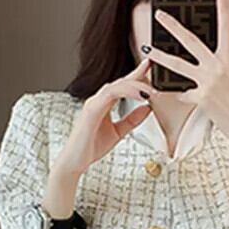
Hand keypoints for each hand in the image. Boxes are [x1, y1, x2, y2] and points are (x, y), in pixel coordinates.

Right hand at [51, 57, 155, 178]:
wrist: (76, 160)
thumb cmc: (92, 146)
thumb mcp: (119, 132)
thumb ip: (132, 120)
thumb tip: (148, 109)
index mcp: (104, 103)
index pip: (122, 86)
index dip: (136, 75)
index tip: (149, 67)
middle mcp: (98, 100)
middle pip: (120, 81)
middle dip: (137, 74)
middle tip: (152, 67)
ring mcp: (94, 102)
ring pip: (117, 85)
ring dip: (135, 85)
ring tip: (151, 90)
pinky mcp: (92, 109)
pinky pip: (111, 94)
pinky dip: (127, 92)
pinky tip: (140, 95)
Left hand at [145, 0, 228, 144]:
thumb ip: (220, 64)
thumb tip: (208, 58)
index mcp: (228, 59)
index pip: (226, 28)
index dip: (224, 8)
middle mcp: (217, 67)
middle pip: (191, 41)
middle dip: (173, 26)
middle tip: (160, 15)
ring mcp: (208, 82)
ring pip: (178, 65)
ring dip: (161, 57)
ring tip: (149, 50)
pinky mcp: (201, 98)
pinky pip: (182, 93)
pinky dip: (178, 94)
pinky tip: (174, 93)